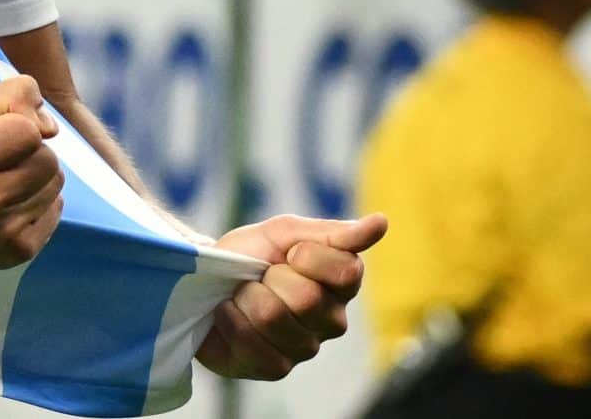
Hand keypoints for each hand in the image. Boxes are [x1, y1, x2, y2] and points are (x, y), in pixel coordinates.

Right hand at [0, 76, 63, 268]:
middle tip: (0, 161)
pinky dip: (38, 201)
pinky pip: (56, 209)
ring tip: (4, 182)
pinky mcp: (19, 252)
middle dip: (31, 152)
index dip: (19, 125)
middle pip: (48, 160)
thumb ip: (13, 96)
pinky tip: (10, 205)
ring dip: (36, 176)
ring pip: (56, 184)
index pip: (29, 131)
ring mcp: (2, 234)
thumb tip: (50, 128)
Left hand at [196, 213, 387, 380]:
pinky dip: (231, 320)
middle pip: (306, 298)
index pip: (346, 270)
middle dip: (270, 277)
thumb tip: (382, 223)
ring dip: (247, 297)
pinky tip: (230, 313)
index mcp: (342, 283)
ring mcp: (306, 347)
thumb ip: (333, 232)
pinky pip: (253, 343)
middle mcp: (332, 319)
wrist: (208, 278)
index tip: (289, 252)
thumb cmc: (252, 254)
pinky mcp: (276, 368)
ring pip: (273, 318)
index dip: (307, 255)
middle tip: (261, 275)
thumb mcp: (285, 232)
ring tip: (244, 294)